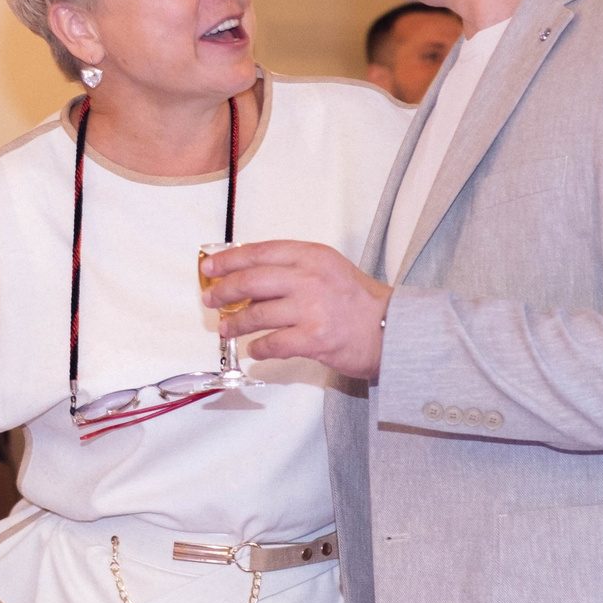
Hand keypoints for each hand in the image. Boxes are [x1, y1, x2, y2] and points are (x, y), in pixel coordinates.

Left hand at [202, 240, 390, 379]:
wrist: (392, 329)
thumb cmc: (358, 301)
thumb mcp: (327, 269)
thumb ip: (292, 268)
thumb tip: (247, 276)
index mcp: (311, 255)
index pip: (259, 252)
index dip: (228, 259)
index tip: (210, 267)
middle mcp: (310, 278)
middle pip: (251, 281)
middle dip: (223, 291)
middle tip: (210, 299)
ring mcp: (312, 309)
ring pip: (256, 314)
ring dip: (235, 323)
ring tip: (226, 328)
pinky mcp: (314, 339)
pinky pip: (272, 344)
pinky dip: (258, 348)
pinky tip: (254, 350)